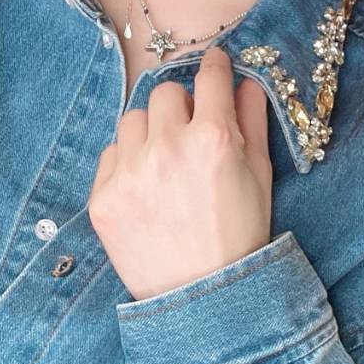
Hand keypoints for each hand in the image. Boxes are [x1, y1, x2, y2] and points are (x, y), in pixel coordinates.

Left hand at [88, 45, 273, 300]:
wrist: (203, 299)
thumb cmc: (239, 237)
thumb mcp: (260, 177)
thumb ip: (252, 122)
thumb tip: (245, 81)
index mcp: (213, 140)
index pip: (208, 76)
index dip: (214, 66)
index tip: (214, 65)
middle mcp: (167, 148)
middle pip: (165, 92)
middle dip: (181, 106)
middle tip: (191, 132)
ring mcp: (130, 173)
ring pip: (133, 119)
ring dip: (150, 132)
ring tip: (166, 165)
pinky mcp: (102, 197)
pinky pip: (111, 155)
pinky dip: (127, 164)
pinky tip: (147, 189)